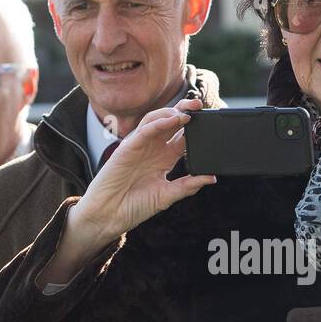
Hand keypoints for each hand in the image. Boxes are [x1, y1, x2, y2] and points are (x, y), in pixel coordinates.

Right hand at [73, 98, 215, 245]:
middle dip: (186, 112)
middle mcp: (153, 149)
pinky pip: (144, 130)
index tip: (211, 123)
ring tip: (189, 110)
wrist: (109, 215)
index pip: (182, 137)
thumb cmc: (134, 205)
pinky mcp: (127, 147)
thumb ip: (188, 186)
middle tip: (201, 106)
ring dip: (173, 112)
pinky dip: (159, 123)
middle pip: (171, 123)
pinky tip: (173, 119)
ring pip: (157, 120)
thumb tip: (211, 178)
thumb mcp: (167, 196)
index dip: (196, 129)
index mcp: (164, 159)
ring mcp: (140, 146)